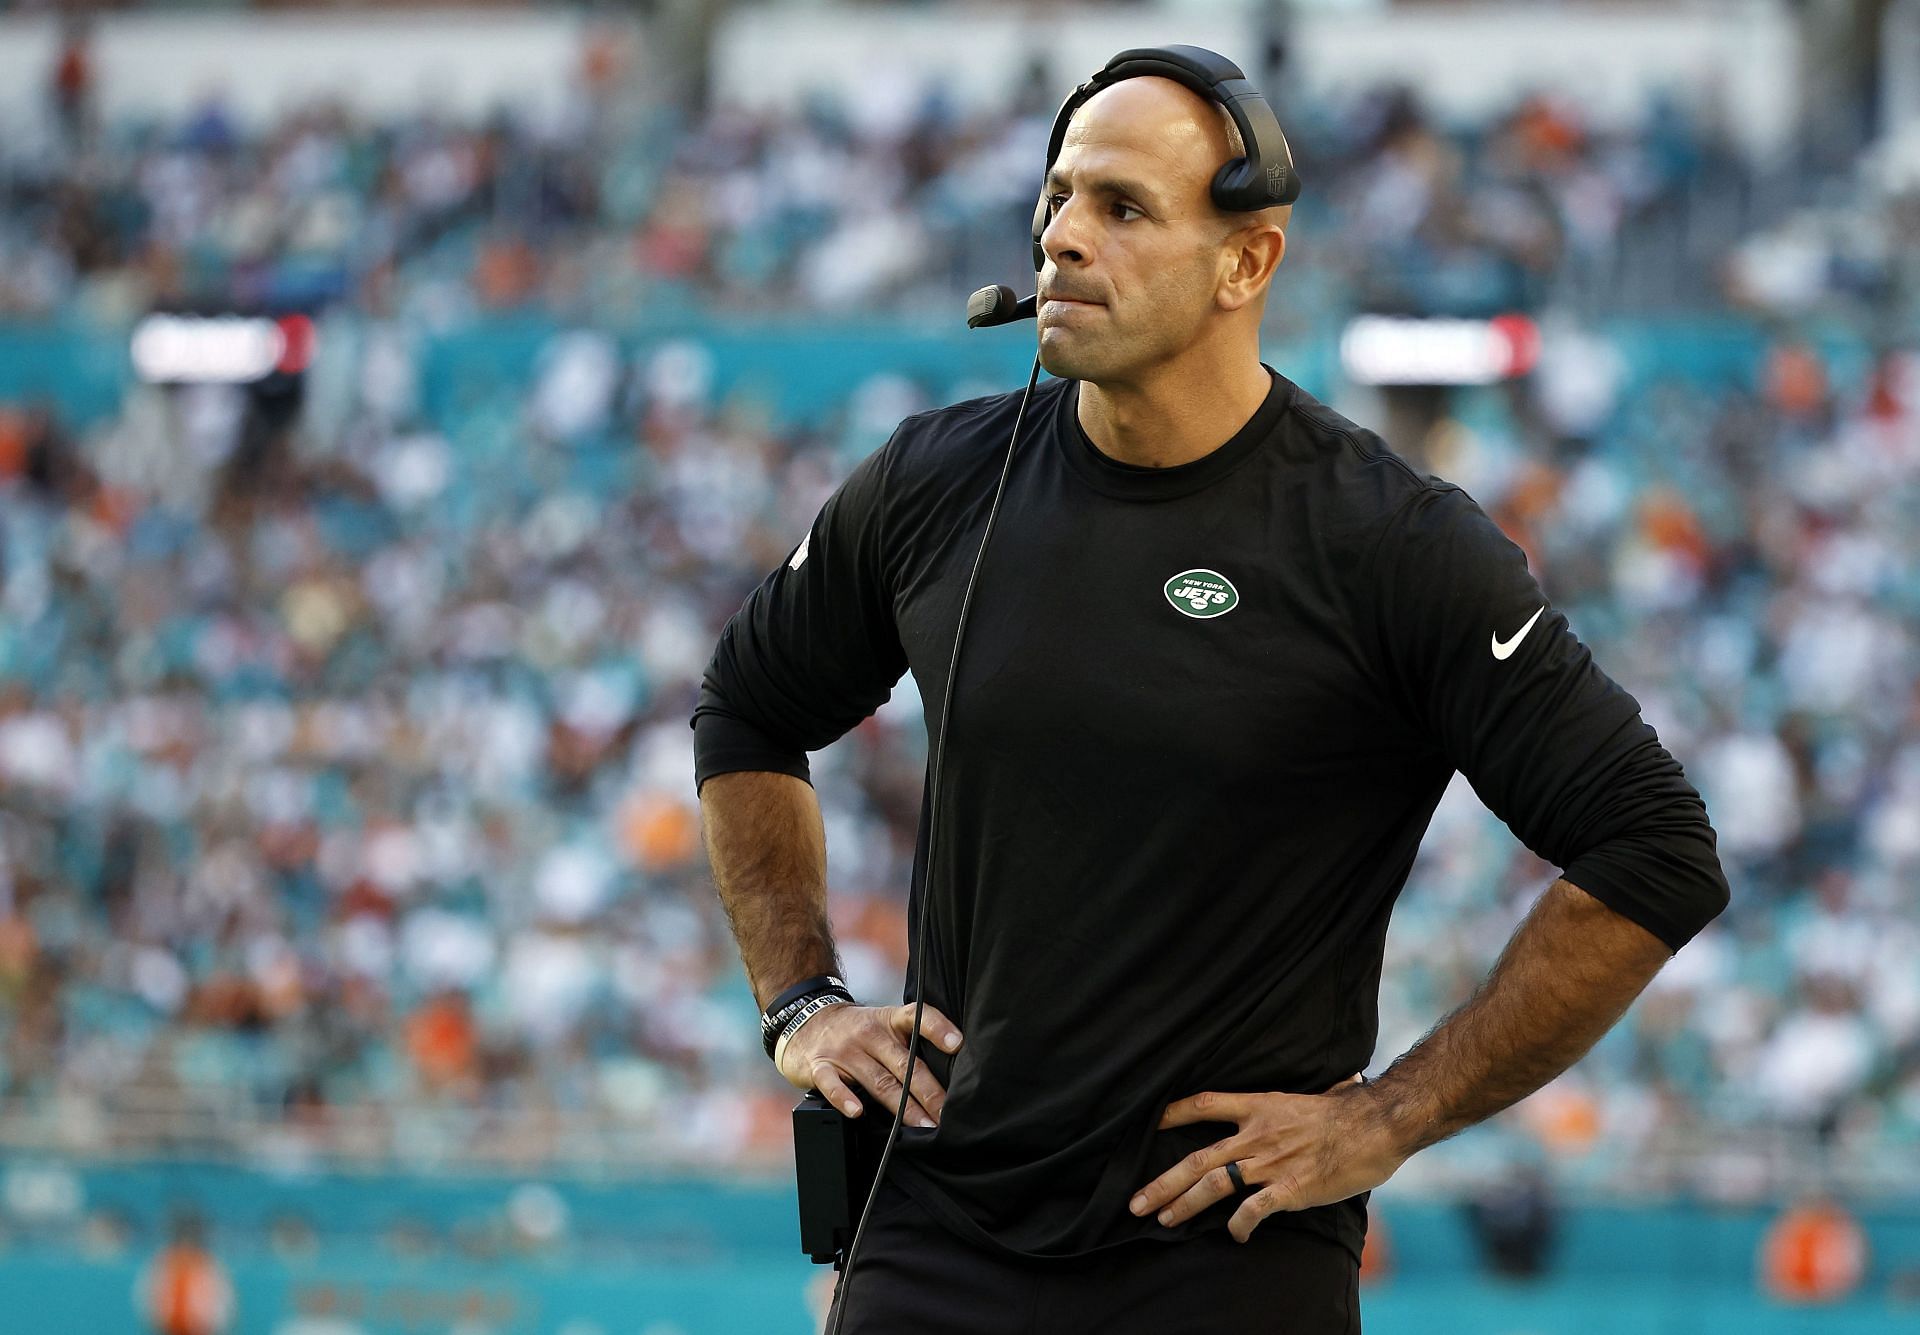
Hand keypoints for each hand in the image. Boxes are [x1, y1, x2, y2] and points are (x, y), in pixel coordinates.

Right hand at [776, 1002, 962, 1128]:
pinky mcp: (820, 1067)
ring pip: (878, 1080)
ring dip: (902, 1107)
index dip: (937, 1029)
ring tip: (922, 1125)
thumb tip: (948, 1076)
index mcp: (888, 1020)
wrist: (804, 1020)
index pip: (916, 1017)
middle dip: (928, 1091)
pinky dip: (845, 1098)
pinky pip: (833, 1084)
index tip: (957, 1044)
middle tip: (947, 1114)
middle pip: (904, 1064)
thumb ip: (907, 1043)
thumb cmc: (855, 1031)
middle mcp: (868, 1033)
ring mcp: (844, 1051)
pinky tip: (857, 1112)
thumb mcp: (882, 1024)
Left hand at [1128, 1076, 1404, 1242]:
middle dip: (1163, 1182)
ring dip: (1184, 1204)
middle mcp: (1257, 1134)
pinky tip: (1235, 1235)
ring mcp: (1271, 1162)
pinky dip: (1238, 1225)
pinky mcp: (1290, 1189)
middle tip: (1136, 1203)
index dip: (1173, 1113)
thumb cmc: (1352, 1112)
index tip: (1149, 1123)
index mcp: (1261, 1106)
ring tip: (1163, 1219)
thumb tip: (1330, 1083)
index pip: (1204, 1104)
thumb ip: (1299, 1101)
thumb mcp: (1313, 1094)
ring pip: (1214, 1184)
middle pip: (1197, 1158)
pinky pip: (1253, 1210)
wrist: (1379, 1125)